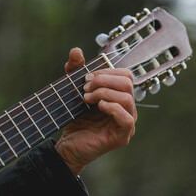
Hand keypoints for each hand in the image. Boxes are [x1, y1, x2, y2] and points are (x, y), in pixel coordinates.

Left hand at [55, 47, 136, 175]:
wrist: (68, 145)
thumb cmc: (75, 118)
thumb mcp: (74, 91)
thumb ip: (75, 71)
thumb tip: (76, 50)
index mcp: (119, 96)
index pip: (125, 75)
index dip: (106, 72)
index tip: (86, 77)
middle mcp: (127, 107)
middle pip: (127, 82)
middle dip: (104, 81)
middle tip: (85, 88)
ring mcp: (127, 122)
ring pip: (127, 97)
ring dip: (104, 93)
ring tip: (86, 98)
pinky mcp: (122, 135)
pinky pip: (126, 117)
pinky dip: (111, 107)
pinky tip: (98, 106)